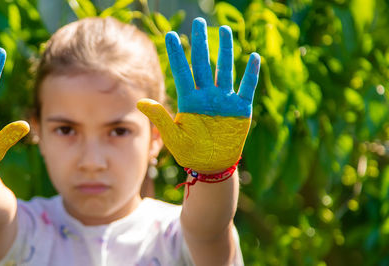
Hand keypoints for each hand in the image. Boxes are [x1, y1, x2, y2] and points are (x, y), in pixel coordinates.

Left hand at [137, 17, 259, 172]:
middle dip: (201, 43)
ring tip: (224, 30)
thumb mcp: (173, 136)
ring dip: (225, 51)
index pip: (182, 71)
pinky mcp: (240, 108)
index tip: (172, 35)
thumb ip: (160, 117)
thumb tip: (140, 101)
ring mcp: (224, 100)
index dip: (177, 54)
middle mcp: (206, 95)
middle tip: (199, 22)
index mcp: (189, 100)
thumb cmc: (190, 152)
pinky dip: (250, 74)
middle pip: (203, 64)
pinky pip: (247, 87)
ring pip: (225, 70)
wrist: (211, 165)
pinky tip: (253, 57)